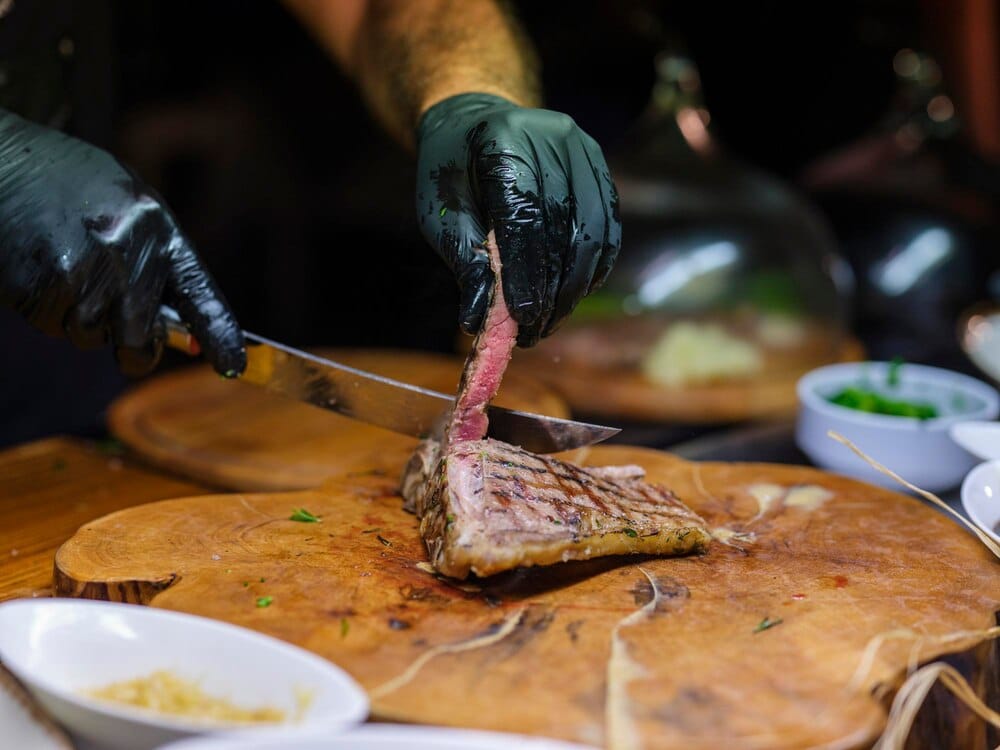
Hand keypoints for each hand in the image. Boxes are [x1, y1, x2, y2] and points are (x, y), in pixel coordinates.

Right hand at [0, 110, 244, 376]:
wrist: (4, 160)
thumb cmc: (69, 184)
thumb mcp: (128, 208)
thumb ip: (155, 262)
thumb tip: (184, 333)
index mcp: (157, 228)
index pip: (200, 294)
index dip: (219, 335)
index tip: (233, 366)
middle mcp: (128, 253)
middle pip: (140, 337)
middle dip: (134, 348)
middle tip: (128, 342)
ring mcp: (84, 271)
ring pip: (91, 335)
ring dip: (79, 318)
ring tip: (64, 266)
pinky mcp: (43, 285)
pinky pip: (55, 324)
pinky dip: (48, 309)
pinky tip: (40, 267)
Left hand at [415, 93, 620, 346]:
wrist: (476, 122)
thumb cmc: (452, 174)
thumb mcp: (442, 215)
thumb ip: (466, 262)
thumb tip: (479, 320)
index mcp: (503, 141)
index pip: (523, 215)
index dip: (526, 269)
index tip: (523, 315)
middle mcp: (552, 137)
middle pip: (562, 225)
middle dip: (550, 287)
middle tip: (533, 332)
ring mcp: (582, 149)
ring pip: (591, 231)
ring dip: (573, 286)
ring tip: (549, 322)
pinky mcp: (599, 166)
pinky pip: (606, 227)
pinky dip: (593, 268)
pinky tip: (571, 296)